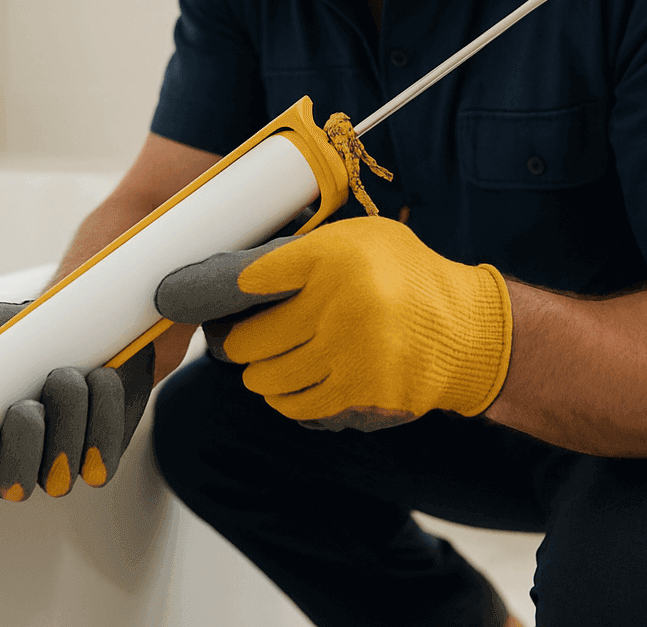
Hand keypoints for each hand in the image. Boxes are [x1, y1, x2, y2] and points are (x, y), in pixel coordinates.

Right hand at [0, 301, 154, 518]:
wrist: (85, 324)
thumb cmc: (24, 336)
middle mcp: (14, 464)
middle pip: (12, 484)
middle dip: (23, 440)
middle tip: (29, 402)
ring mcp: (57, 465)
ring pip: (59, 473)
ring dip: (67, 415)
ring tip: (68, 373)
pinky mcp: (100, 456)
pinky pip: (103, 460)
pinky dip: (105, 413)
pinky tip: (102, 379)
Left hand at [154, 218, 511, 430]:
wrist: (469, 331)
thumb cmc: (407, 278)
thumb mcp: (358, 240)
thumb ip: (301, 250)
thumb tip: (228, 269)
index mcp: (332, 256)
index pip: (245, 279)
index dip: (205, 293)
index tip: (177, 299)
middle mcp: (338, 304)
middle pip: (247, 340)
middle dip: (234, 344)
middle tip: (234, 341)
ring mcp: (348, 355)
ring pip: (265, 378)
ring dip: (261, 373)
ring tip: (272, 361)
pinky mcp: (358, 396)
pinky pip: (294, 406)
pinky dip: (287, 398)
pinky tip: (298, 382)